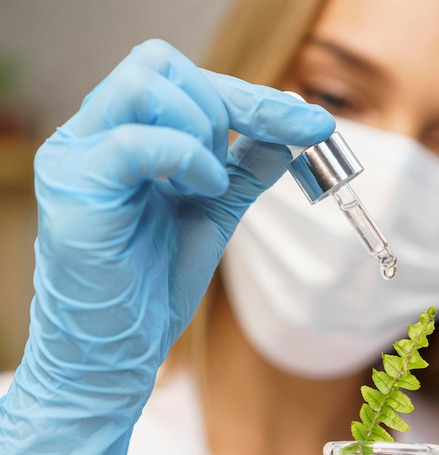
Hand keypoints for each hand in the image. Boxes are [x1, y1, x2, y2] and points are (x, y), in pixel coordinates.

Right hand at [0, 39, 333, 454]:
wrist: (119, 349)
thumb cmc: (156, 284)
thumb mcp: (212, 214)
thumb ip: (243, 170)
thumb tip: (286, 136)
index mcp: (123, 137)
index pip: (183, 81)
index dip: (253, 98)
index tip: (311, 124)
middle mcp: (93, 136)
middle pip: (161, 66)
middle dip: (226, 104)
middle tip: (235, 165)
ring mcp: (77, 158)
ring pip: (146, 86)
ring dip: (202, 131)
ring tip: (208, 185)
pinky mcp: (73, 191)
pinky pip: (134, 142)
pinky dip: (186, 159)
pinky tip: (203, 190)